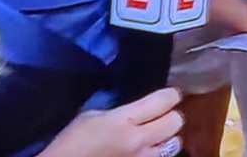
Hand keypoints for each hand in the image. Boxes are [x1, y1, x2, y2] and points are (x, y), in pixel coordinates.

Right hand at [40, 87, 183, 156]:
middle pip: (176, 122)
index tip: (170, 94)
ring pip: (174, 145)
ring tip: (156, 137)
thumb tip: (136, 108)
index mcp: (123, 121)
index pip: (164, 101)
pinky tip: (146, 151)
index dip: (170, 95)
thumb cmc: (70, 144)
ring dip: (167, 139)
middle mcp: (138, 141)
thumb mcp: (91, 117)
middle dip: (171, 116)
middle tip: (161, 116)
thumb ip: (118, 111)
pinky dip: (157, 154)